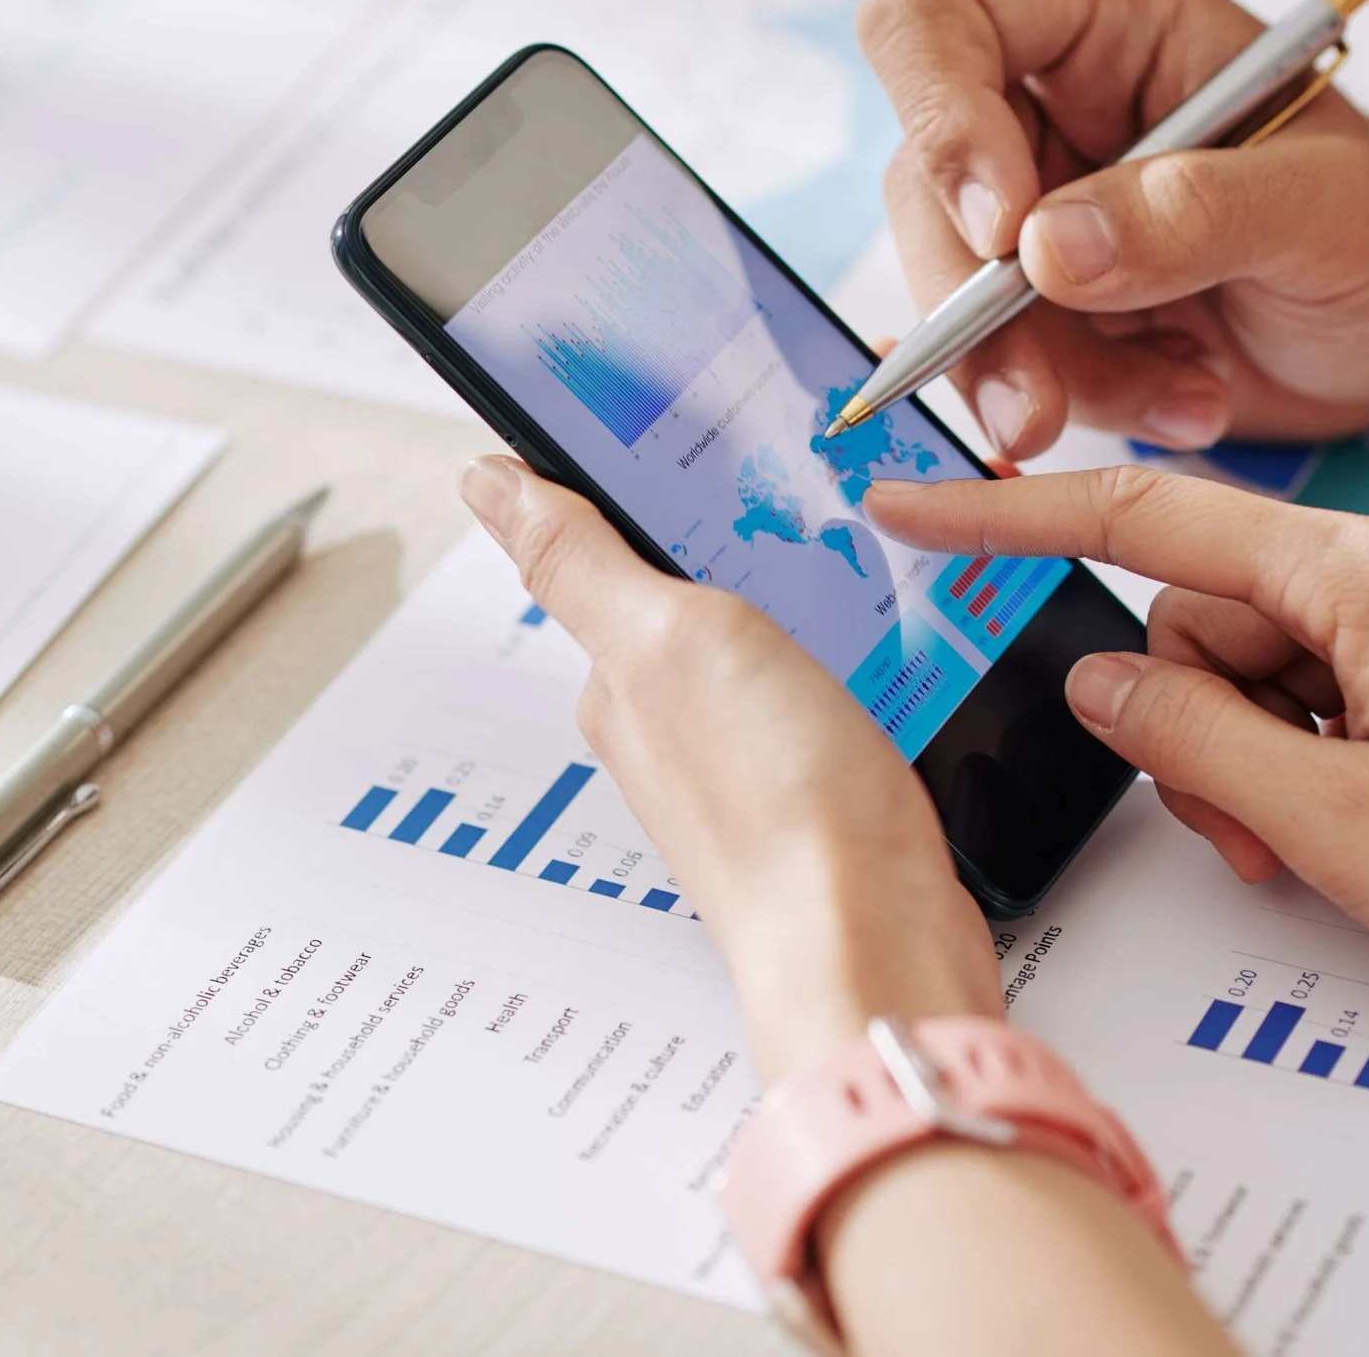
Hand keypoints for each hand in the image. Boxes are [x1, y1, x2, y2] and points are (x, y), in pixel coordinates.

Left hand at [457, 456, 999, 1081]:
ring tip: (848, 563)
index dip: (641, 484)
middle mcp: (667, 722)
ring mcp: (742, 762)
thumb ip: (582, 559)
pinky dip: (846, 660)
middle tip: (796, 487)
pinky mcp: (813, 794)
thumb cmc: (776, 809)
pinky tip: (880, 650)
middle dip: (739, 540)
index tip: (691, 423)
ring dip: (800, 600)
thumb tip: (487, 482)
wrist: (878, 946)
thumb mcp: (670, 640)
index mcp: (618, 678)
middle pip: (691, 595)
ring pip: (760, 646)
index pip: (604, 550)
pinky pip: (817, 700)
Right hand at [856, 0, 1368, 459]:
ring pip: (951, 291)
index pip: (933, 22)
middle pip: (922, 184)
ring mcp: (1036, 198)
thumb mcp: (1329, 207)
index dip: (940, 122)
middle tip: (1040, 407)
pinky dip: (1087, 401)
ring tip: (1186, 398)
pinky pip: (1003, 359)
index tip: (1004, 236)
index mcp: (1105, 12)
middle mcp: (1044, 94)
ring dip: (1047, 373)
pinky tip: (1187, 398)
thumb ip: (1196, 214)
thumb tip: (1046, 249)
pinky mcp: (1042, 295)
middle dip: (976, 310)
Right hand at [862, 470, 1368, 1062]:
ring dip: (1257, 756)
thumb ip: (1184, 740)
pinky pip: (1327, 674)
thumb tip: (1095, 684)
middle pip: (1203, 615)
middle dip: (1198, 727)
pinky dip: (1312, 749)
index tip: (914, 500)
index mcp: (1368, 571)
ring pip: (1260, 658)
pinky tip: (1364, 818)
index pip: (1146, 518)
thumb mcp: (1336, 820)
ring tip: (1328, 841)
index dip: (1010, 515)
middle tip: (1259, 829)